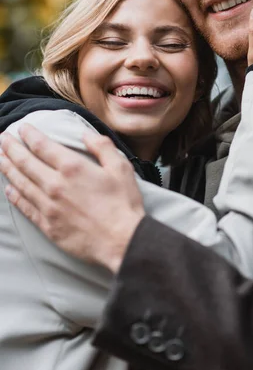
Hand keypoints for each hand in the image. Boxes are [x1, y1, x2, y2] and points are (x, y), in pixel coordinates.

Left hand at [0, 125, 144, 272]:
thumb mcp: (121, 167)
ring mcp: (49, 206)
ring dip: (8, 169)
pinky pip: (26, 207)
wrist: (122, 241)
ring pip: (21, 183)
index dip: (29, 135)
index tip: (22, 128)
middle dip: (11, 148)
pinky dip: (15, 197)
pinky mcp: (48, 225)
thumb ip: (102, 147)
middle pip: (26, 163)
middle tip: (2, 138)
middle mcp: (55, 185)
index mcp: (73, 168)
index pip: (42, 146)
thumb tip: (85, 134)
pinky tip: (8, 189)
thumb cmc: (123, 204)